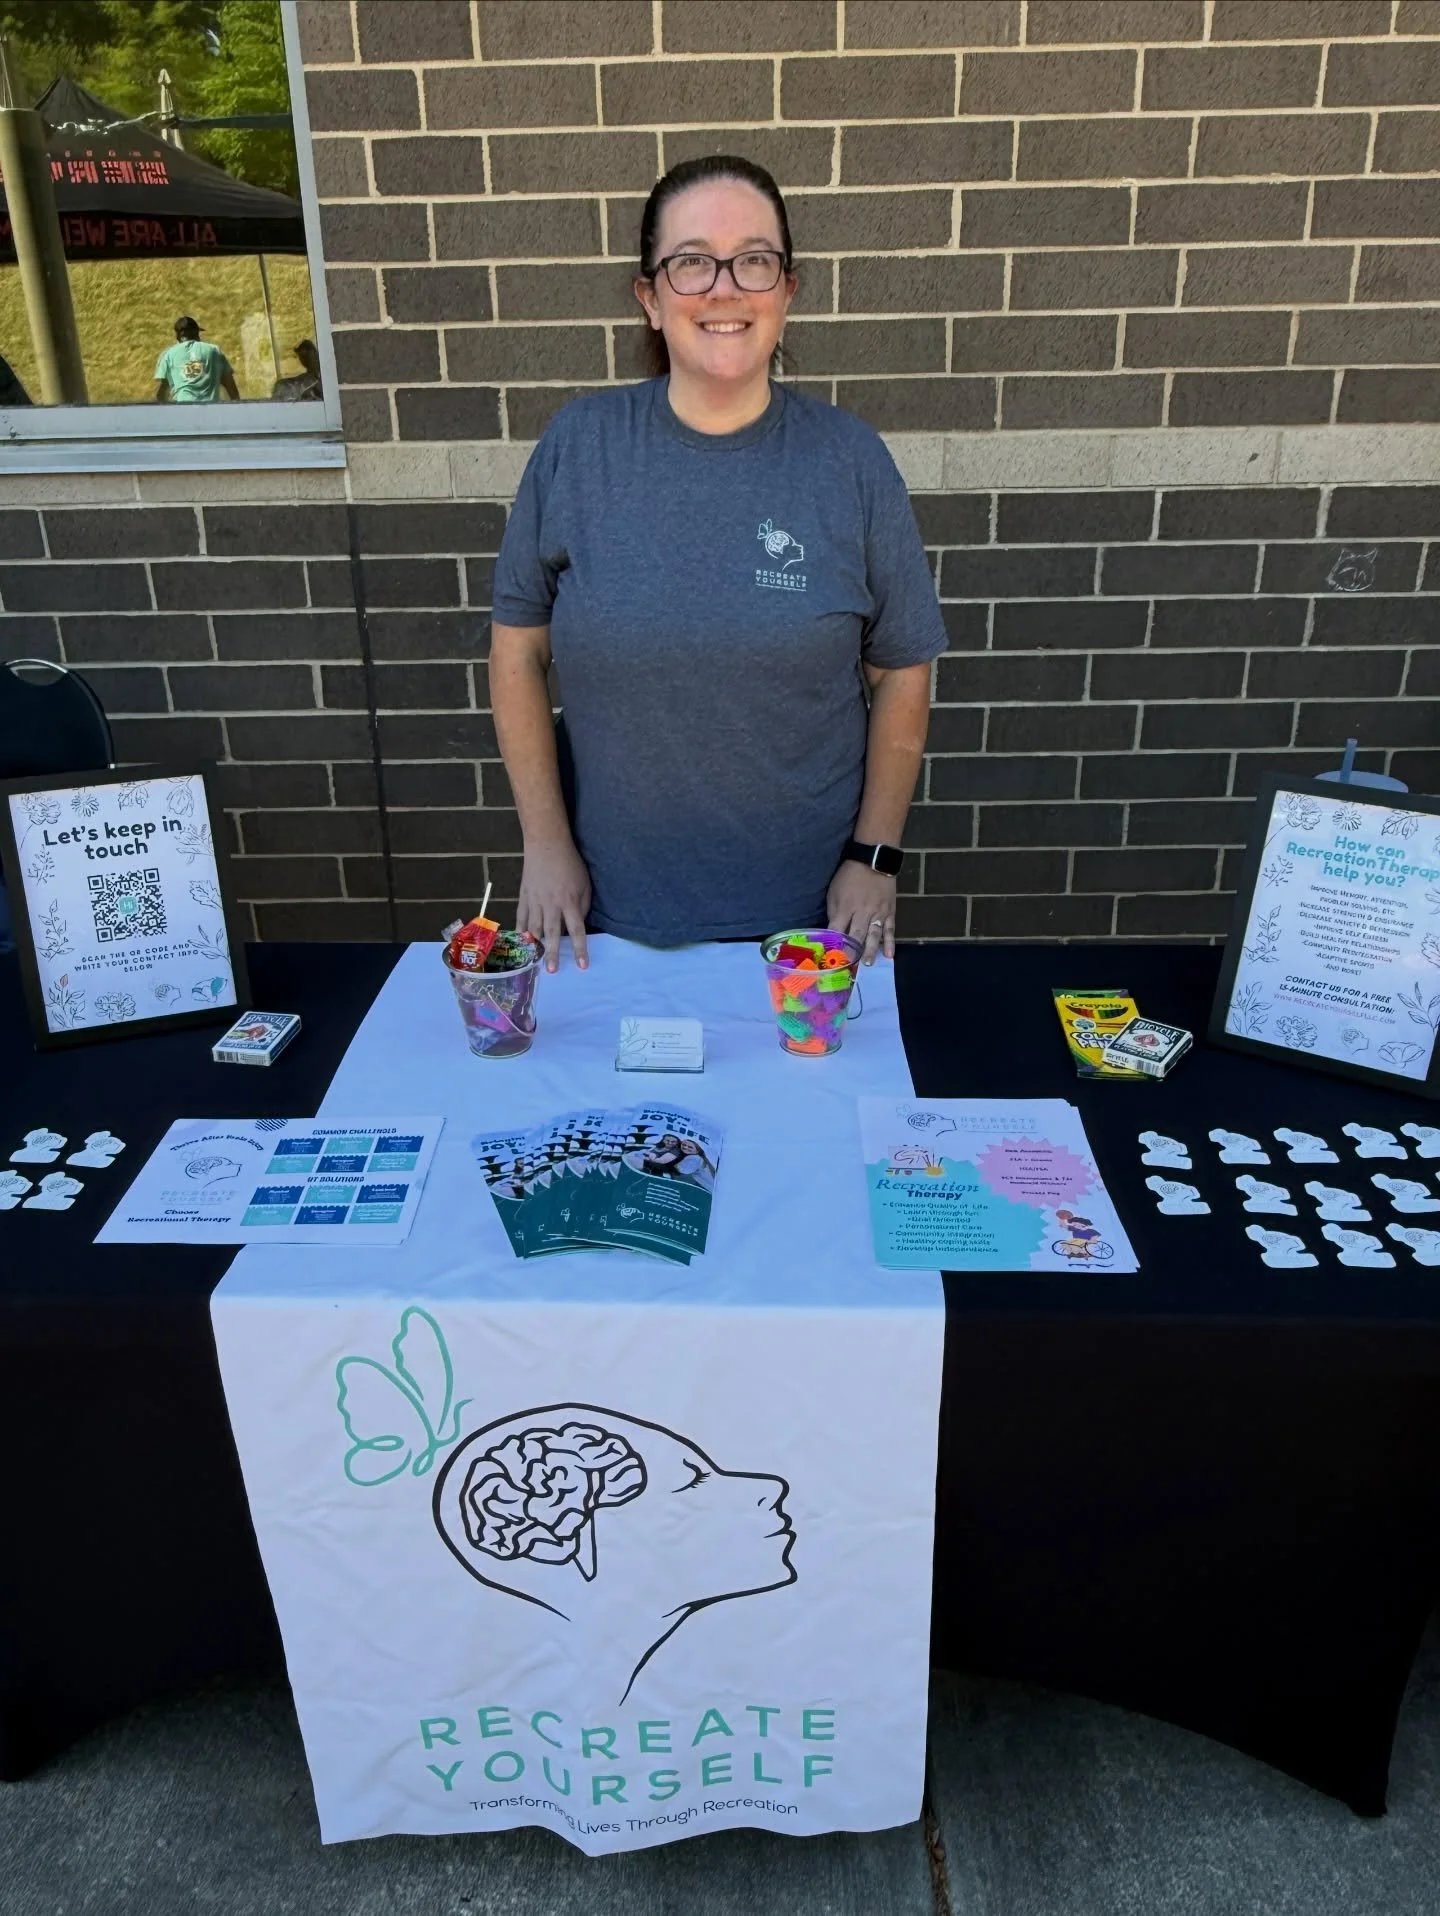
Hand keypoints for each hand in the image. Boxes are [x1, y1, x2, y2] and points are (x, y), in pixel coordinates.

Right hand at [517, 838, 591, 971]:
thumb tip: (578, 924)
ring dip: (536, 944)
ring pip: (534, 927)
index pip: (577, 930)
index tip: (583, 965)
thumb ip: (583, 906)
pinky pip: (521, 917)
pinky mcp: (524, 896)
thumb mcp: (585, 884)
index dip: (580, 949)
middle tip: (552, 971)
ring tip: (536, 957)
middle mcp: (552, 904)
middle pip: (552, 933)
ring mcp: (535, 901)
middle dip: (553, 953)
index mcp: (569, 901)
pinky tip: (522, 940)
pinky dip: (521, 930)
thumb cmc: (570, 864)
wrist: (546, 844)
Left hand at [827, 860, 896, 964]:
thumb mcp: (834, 892)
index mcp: (845, 906)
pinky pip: (890, 930)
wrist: (874, 861)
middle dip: (851, 952)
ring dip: (870, 951)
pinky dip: (889, 943)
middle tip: (849, 967)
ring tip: (867, 964)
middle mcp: (861, 912)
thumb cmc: (849, 877)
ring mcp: (878, 913)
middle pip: (856, 935)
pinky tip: (889, 955)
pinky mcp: (890, 912)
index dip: (833, 944)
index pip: (837, 930)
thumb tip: (833, 931)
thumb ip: (833, 912)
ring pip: (873, 935)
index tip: (830, 959)